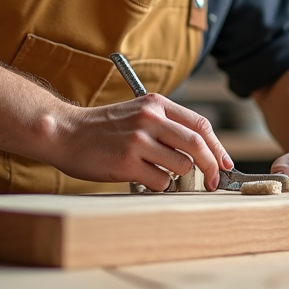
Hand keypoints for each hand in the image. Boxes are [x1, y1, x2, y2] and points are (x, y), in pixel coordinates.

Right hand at [49, 94, 232, 190]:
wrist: (64, 132)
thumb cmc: (102, 128)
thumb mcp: (137, 113)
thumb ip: (166, 126)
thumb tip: (200, 152)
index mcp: (155, 104)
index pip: (200, 124)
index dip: (217, 147)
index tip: (224, 163)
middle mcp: (150, 119)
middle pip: (197, 145)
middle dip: (211, 167)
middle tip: (213, 182)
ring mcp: (138, 140)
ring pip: (181, 166)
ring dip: (177, 176)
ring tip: (157, 172)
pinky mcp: (126, 162)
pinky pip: (159, 181)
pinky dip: (157, 184)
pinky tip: (140, 176)